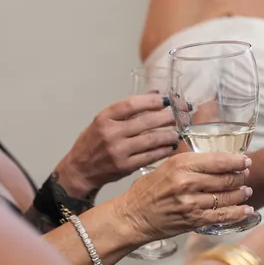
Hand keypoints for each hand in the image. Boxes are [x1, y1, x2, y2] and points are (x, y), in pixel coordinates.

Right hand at [56, 94, 178, 196]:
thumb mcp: (104, 121)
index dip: (151, 101)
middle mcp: (111, 133)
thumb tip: (155, 95)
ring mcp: (118, 151)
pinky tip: (171, 146)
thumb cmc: (94, 142)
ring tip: (180, 131)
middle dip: (169, 116)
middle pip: (146, 121)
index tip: (168, 99)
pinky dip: (164, 150)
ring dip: (170, 134)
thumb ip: (127, 110)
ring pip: (151, 139)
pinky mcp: (125, 166)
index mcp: (104, 118)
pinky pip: (150, 156)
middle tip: (183, 113)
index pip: (131, 104)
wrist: (80, 169)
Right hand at [113, 151, 253, 242]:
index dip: (237, 161)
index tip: (246, 161)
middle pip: (226, 179)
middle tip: (245, 176)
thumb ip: (192, 163)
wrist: (132, 217)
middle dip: (241, 177)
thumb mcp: (168, 166)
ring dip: (241, 194)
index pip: (219, 160)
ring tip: (246, 191)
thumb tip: (219, 160)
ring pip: (227, 197)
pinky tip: (246, 210)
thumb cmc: (148, 190)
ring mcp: (191, 203)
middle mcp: (187, 183)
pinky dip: (237, 213)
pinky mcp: (193, 220)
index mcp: (181, 164)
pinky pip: (222, 216)